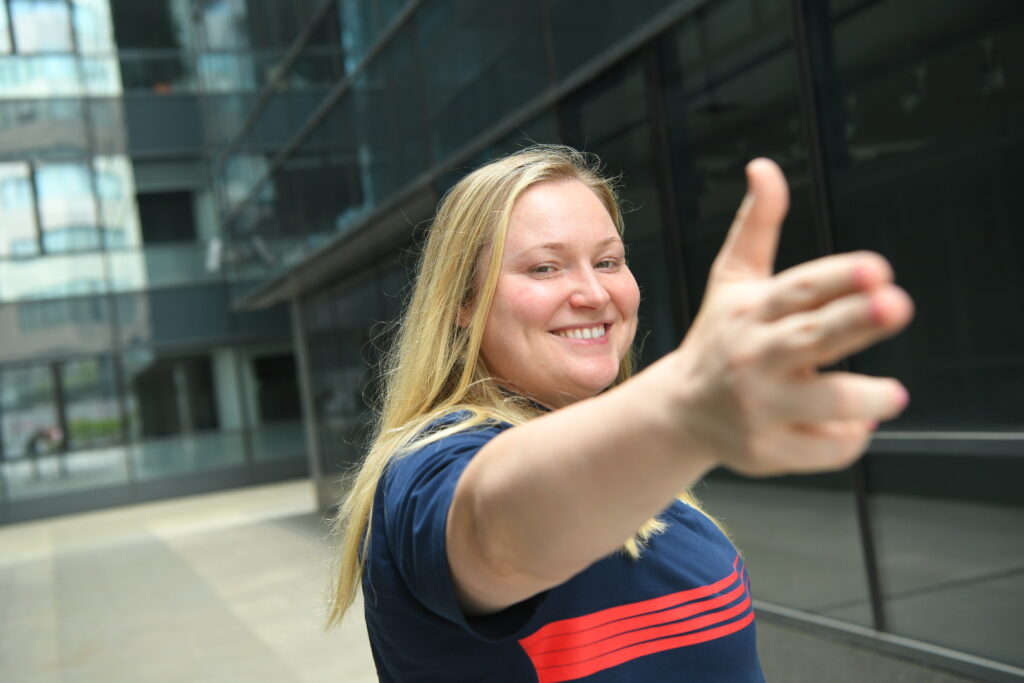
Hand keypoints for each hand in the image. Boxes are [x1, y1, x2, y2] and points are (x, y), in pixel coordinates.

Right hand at [669, 158, 913, 475]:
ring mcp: (759, 407)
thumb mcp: (733, 280)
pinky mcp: (766, 451)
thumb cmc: (722, 335)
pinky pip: (824, 449)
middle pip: (810, 338)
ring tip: (892, 394)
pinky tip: (852, 419)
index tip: (876, 268)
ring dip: (865, 397)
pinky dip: (849, 435)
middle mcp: (754, 357)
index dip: (838, 277)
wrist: (681, 410)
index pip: (799, 289)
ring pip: (824, 403)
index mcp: (752, 311)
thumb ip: (757, 225)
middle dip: (856, 321)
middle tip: (897, 304)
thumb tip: (764, 165)